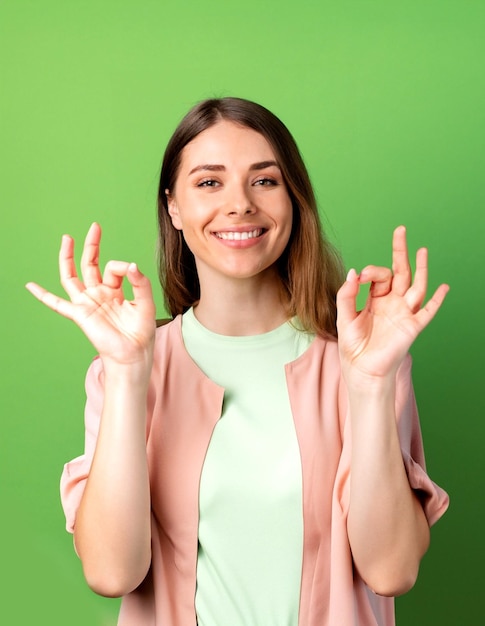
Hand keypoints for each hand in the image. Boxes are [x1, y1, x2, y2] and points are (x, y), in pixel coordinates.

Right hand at [26, 223, 155, 365]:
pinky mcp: (79, 314)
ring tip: (67, 238)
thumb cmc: (141, 332)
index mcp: (115, 290)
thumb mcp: (145, 303)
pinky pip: (57, 304)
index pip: (114, 268)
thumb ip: (140, 282)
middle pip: (91, 264)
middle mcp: (99, 294)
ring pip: (72, 276)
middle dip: (92, 245)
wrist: (133, 354)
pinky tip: (30, 286)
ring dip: (68, 257)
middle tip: (95, 227)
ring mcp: (87, 303)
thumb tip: (131, 264)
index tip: (130, 270)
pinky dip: (42, 295)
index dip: (122, 265)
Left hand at [336, 226, 448, 381]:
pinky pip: (428, 311)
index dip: (370, 271)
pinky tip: (444, 287)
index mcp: (375, 300)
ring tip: (422, 249)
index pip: (378, 276)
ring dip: (420, 268)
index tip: (360, 278)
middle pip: (399, 272)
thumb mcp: (344, 317)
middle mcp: (392, 303)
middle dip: (399, 251)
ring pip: (416, 286)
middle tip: (400, 230)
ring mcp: (404, 314)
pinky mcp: (412, 327)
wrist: (362, 371)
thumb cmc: (353, 347)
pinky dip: (437, 300)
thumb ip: (346, 295)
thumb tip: (353, 272)